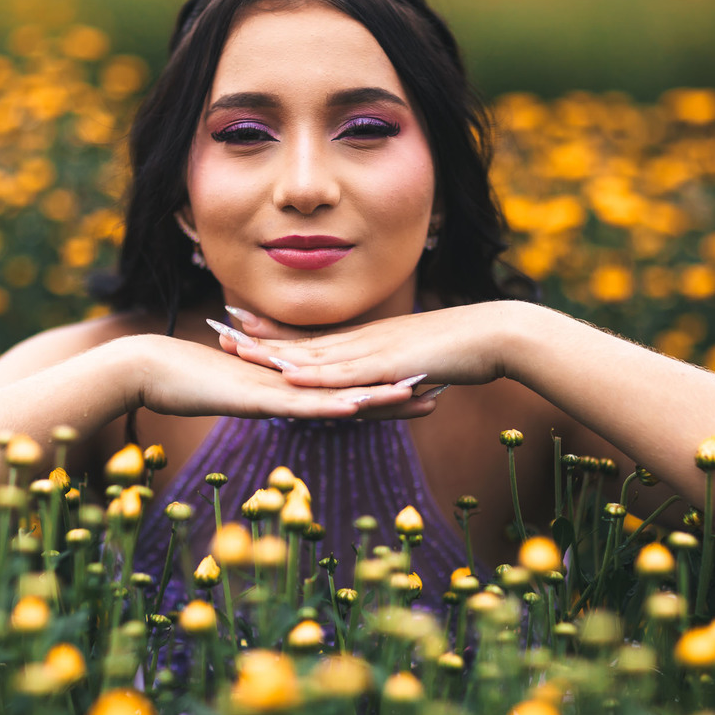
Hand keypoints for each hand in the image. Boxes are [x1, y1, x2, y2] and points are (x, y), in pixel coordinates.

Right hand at [120, 334, 420, 419]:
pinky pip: (299, 403)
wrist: (142, 368)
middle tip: (441, 385)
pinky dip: (332, 405)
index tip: (415, 382)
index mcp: (284, 379)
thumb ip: (252, 395)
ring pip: (335, 391)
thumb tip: (271, 402)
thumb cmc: (178, 382)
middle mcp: (286, 379)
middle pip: (350, 383)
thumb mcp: (227, 394)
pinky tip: (361, 407)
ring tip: (421, 396)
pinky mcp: (253, 396)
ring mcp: (271, 385)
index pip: (341, 382)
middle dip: (395, 386)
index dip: (378, 382)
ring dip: (378, 394)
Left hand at [213, 301, 512, 393]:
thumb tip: (375, 391)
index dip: (273, 331)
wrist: (495, 335)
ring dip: (275, 354)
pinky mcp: (391, 365)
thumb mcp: (416, 365)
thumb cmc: (462, 351)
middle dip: (259, 337)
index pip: (310, 338)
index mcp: (366, 340)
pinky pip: (347, 374)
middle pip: (302, 341)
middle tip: (218, 327)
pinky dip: (316, 375)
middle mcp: (363, 341)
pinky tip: (290, 376)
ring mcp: (374, 350)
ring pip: (315, 355)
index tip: (239, 322)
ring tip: (237, 350)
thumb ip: (390, 377)